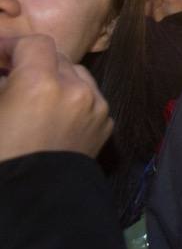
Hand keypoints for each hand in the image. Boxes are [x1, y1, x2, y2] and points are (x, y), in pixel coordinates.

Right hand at [0, 35, 112, 160]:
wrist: (30, 205)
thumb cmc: (1, 155)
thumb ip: (2, 81)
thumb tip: (5, 70)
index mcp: (43, 84)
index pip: (34, 43)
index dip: (12, 46)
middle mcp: (77, 90)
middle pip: (56, 57)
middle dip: (32, 63)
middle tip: (9, 74)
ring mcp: (96, 107)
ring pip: (76, 75)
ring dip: (55, 78)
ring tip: (32, 95)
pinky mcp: (105, 124)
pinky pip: (89, 97)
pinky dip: (71, 97)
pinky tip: (51, 113)